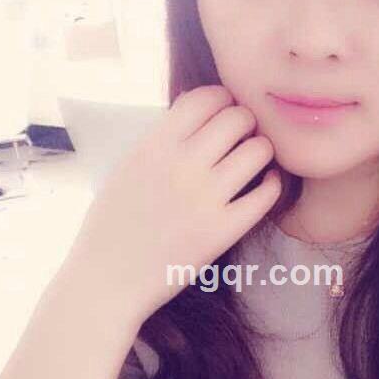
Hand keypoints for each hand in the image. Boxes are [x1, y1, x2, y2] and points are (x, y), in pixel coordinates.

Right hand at [65, 85, 280, 322]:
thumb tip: (203, 107)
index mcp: (154, 145)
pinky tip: (264, 184)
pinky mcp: (223, 232)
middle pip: (238, 118)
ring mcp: (204, 199)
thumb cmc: (114, 221)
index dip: (222, 99)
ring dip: (261, 149)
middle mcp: (181, 166)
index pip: (205, 98)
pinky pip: (267, 193)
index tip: (223, 110)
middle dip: (245, 121)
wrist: (106, 281)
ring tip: (253, 159)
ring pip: (259, 150)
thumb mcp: (128, 165)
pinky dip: (271, 183)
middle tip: (242, 135)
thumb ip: (164, 137)